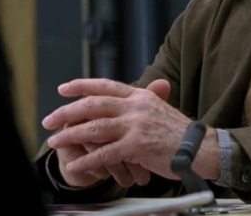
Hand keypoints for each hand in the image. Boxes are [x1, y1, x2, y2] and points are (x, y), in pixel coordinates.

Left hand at [43, 78, 217, 180]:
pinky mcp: (137, 146)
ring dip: (70, 135)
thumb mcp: (159, 109)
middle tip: (49, 119)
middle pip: (93, 104)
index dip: (81, 86)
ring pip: (95, 128)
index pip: (105, 86)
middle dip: (67, 112)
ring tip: (54, 142)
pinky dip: (88, 161)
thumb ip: (140, 102)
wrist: (200, 148)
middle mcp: (136, 106)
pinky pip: (105, 154)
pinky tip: (75, 165)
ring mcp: (136, 126)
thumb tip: (122, 96)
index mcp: (140, 95)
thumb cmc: (180, 133)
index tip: (63, 89)